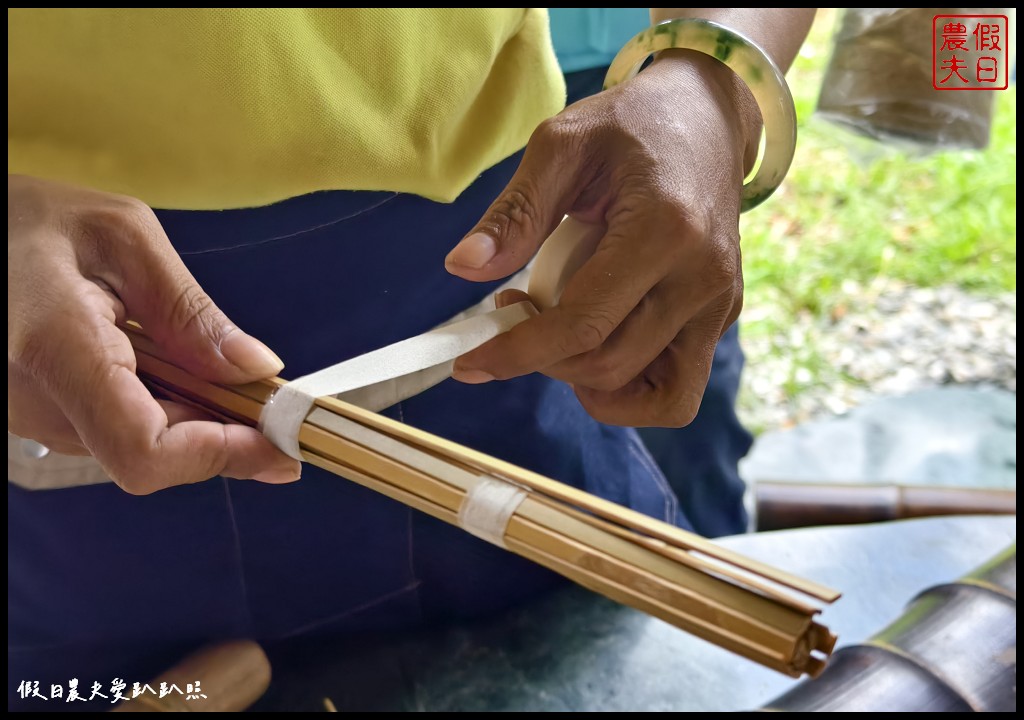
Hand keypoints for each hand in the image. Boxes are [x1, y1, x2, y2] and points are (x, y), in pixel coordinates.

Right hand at [8, 175, 300, 492]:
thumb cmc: (28, 218)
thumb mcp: (122, 236)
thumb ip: (190, 310)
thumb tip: (257, 369)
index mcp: (54, 347)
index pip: (142, 449)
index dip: (217, 456)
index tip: (276, 443)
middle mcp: (30, 399)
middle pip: (149, 454)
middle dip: (218, 433)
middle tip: (269, 400)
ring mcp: (24, 416)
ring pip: (133, 448)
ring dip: (189, 419)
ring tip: (200, 362)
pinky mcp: (31, 416)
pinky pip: (111, 431)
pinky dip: (157, 409)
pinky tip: (161, 366)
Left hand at [445, 51, 759, 426]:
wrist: (706, 119)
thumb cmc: (629, 126)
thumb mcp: (562, 147)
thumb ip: (515, 212)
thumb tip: (461, 267)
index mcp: (665, 229)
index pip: (583, 324)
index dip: (518, 352)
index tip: (469, 363)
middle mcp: (704, 277)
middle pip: (609, 364)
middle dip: (544, 357)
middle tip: (514, 307)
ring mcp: (720, 303)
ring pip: (650, 395)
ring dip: (586, 381)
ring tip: (557, 336)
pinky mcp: (723, 317)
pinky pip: (676, 389)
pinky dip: (631, 392)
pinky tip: (597, 351)